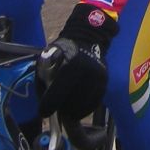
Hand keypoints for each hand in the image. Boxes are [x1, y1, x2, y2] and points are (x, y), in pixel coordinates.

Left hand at [36, 3, 119, 119]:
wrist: (88, 37)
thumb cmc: (63, 49)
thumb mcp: (46, 60)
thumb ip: (44, 82)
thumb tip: (44, 106)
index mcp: (71, 65)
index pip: (58, 93)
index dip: (49, 105)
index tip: (44, 111)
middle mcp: (88, 72)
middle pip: (72, 103)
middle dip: (62, 109)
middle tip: (55, 107)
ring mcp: (99, 78)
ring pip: (84, 106)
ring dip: (73, 110)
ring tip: (66, 106)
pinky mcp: (105, 82)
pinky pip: (94, 103)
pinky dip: (84, 108)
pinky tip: (77, 105)